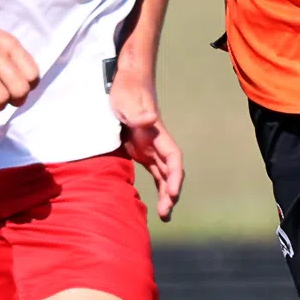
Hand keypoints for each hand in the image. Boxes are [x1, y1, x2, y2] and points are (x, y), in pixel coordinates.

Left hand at [112, 71, 182, 220]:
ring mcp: (150, 148)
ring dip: (166, 194)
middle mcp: (157, 143)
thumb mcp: (127, 101)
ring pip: (163, 175)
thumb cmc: (126, 91)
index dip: (175, 175)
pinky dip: (157, 187)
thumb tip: (150, 118)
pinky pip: (154, 172)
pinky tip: (157, 203)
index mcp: (157, 133)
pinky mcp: (141, 150)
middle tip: (165, 213)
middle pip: (170, 171)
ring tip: (164, 216)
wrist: (124, 83)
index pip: (173, 157)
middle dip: (171, 192)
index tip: (172, 192)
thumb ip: (136, 113)